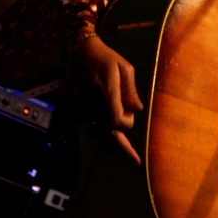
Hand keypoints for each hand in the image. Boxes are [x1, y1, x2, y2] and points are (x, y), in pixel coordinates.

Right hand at [73, 36, 143, 164]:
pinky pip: (94, 130)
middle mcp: (95, 105)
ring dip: (113, 148)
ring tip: (125, 159)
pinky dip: (103, 140)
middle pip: (108, 134)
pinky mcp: (85, 110)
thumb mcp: (124, 67)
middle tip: (135, 162)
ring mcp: (88, 110)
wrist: (81, 55)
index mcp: (106, 93)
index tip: (131, 114)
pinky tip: (111, 146)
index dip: (126, 123)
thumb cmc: (106, 58)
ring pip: (100, 135)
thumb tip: (137, 108)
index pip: (116, 120)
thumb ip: (130, 89)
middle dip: (122, 149)